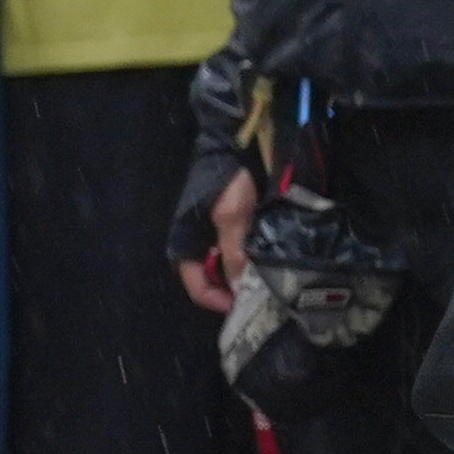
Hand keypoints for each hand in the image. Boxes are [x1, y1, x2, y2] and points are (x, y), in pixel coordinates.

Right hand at [177, 168, 255, 314]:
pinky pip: (236, 255)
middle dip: (235, 289)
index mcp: (185, 247)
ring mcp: (211, 239)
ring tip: (268, 279)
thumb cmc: (225, 182)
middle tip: (263, 293)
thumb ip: (233, 251)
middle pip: (214, 283)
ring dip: (244, 276)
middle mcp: (196, 248)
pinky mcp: (227, 230)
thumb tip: (239, 285)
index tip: (247, 303)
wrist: (231, 150)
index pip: (199, 289)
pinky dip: (249, 261)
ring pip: (227, 271)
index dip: (221, 301)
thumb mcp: (231, 216)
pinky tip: (267, 261)